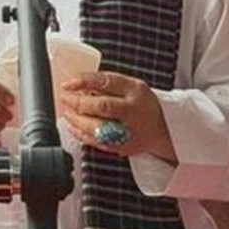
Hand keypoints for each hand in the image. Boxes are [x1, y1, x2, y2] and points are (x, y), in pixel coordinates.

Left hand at [58, 71, 174, 161]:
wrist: (163, 129)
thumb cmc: (142, 104)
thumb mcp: (131, 86)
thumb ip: (108, 85)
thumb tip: (80, 86)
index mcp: (135, 90)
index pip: (107, 82)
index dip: (84, 81)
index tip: (69, 83)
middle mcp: (133, 110)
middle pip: (102, 106)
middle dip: (78, 102)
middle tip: (65, 98)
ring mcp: (128, 131)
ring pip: (97, 127)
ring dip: (76, 119)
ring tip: (67, 112)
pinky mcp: (122, 146)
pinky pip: (96, 142)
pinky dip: (80, 134)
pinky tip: (72, 126)